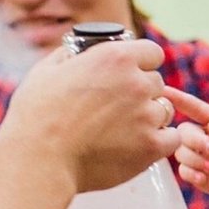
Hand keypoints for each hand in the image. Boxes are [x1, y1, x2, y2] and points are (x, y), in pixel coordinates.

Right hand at [0, 38, 180, 191]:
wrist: (39, 159)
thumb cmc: (36, 116)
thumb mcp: (47, 71)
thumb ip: (71, 55)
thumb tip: (79, 49)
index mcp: (115, 58)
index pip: (152, 52)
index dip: (142, 63)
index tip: (132, 73)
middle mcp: (137, 83)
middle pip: (156, 83)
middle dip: (141, 92)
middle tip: (117, 108)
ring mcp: (147, 115)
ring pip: (164, 110)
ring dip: (150, 117)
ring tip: (122, 129)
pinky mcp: (152, 146)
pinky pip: (171, 138)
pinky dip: (159, 142)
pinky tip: (138, 145)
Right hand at [168, 87, 208, 208]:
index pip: (197, 109)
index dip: (180, 100)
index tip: (164, 90)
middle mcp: (207, 138)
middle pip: (184, 131)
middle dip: (194, 140)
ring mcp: (202, 158)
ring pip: (180, 151)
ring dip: (193, 158)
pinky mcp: (200, 176)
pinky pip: (183, 171)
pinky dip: (191, 173)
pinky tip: (204, 178)